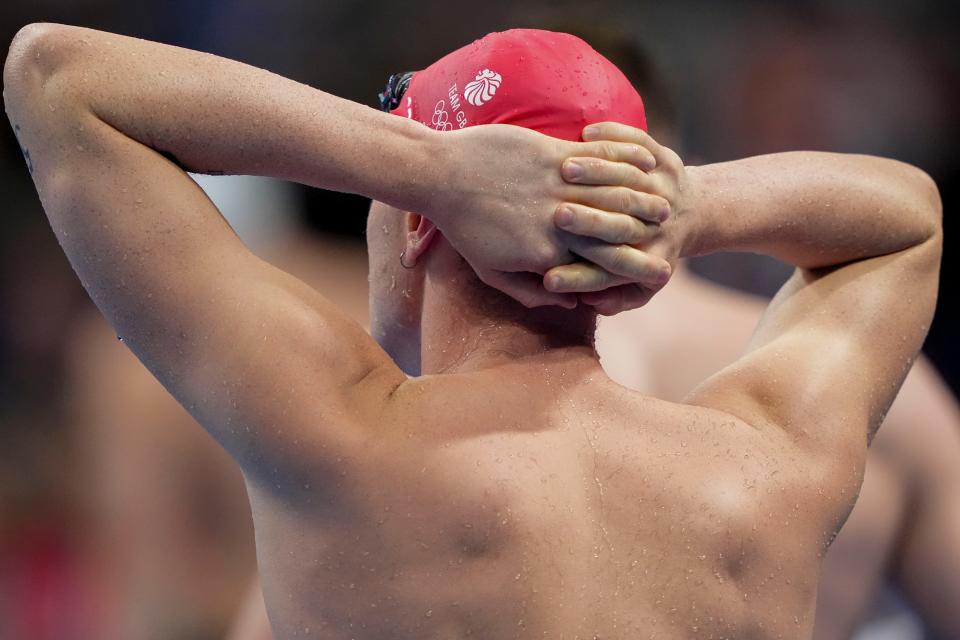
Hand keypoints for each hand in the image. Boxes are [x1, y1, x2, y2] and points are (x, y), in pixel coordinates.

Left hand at [421, 123, 673, 307]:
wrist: (441, 176)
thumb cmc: (463, 227)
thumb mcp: (491, 271)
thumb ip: (529, 293)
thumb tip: (567, 304)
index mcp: (544, 257)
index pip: (599, 267)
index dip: (632, 268)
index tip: (659, 270)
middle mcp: (557, 225)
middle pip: (615, 231)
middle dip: (647, 232)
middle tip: (671, 231)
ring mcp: (556, 189)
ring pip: (611, 195)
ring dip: (641, 198)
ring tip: (663, 199)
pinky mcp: (552, 156)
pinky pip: (596, 162)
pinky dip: (621, 164)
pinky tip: (639, 164)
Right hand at [544, 123, 689, 314]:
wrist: (693, 212)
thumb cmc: (653, 251)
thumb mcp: (642, 284)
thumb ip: (618, 298)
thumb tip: (589, 305)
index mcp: (644, 256)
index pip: (604, 272)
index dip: (577, 278)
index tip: (550, 279)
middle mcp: (653, 224)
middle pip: (615, 226)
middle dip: (589, 222)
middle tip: (559, 217)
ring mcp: (661, 188)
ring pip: (628, 179)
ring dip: (597, 174)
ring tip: (565, 169)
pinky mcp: (663, 159)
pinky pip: (640, 143)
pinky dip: (617, 137)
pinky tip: (588, 133)